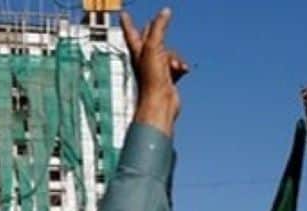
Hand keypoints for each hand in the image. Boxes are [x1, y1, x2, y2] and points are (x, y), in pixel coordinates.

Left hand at [121, 8, 187, 135]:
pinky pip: (177, 66)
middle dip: (157, 33)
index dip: (128, 22)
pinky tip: (182, 71)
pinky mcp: (167, 78)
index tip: (124, 14)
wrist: (160, 104)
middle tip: (155, 22)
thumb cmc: (151, 79)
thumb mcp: (154, 47)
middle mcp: (145, 60)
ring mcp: (156, 69)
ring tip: (174, 67)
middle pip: (152, 40)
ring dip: (175, 58)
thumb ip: (159, 27)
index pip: (131, 32)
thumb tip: (165, 11)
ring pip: (169, 54)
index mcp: (137, 52)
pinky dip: (181, 67)